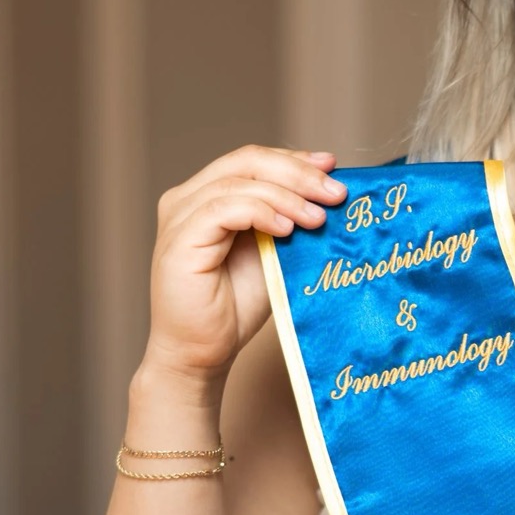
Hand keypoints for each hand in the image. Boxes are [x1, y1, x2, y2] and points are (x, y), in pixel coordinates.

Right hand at [143, 145, 342, 382]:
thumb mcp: (270, 254)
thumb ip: (286, 221)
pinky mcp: (179, 241)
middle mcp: (186, 199)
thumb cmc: (233, 308)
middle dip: (297, 173)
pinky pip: (224, 210)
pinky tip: (288, 228)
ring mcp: (179, 217)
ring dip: (286, 196)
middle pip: (246, 162)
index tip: (333, 168)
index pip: (252, 161)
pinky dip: (261, 212)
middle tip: (336, 192)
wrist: (201, 354)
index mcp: (206, 196)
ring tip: (319, 217)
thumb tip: (327, 194)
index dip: (294, 160)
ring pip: (239, 182)